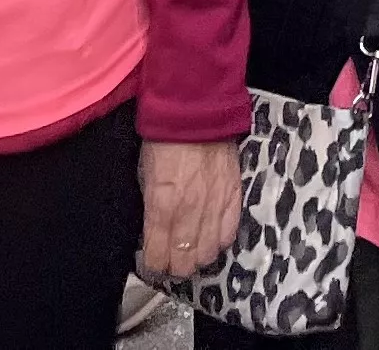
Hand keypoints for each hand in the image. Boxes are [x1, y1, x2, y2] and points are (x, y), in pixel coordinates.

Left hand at [138, 138, 242, 279]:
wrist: (197, 112)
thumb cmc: (164, 141)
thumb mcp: (145, 176)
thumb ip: (151, 208)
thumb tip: (152, 232)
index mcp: (162, 206)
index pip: (158, 255)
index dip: (153, 264)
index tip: (152, 262)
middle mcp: (189, 213)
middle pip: (185, 262)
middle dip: (175, 266)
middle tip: (171, 262)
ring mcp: (214, 207)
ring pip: (209, 254)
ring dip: (198, 257)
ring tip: (191, 252)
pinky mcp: (233, 198)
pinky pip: (229, 234)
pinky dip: (219, 242)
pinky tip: (210, 239)